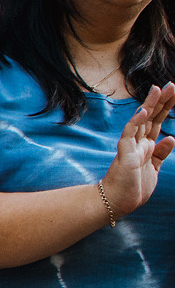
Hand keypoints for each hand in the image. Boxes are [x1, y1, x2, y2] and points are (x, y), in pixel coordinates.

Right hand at [100, 83, 174, 218]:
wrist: (118, 202)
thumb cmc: (133, 188)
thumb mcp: (154, 168)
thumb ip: (161, 153)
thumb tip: (171, 138)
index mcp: (146, 146)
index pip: (158, 122)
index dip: (166, 108)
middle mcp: (139, 142)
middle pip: (152, 117)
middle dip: (162, 101)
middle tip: (172, 85)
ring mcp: (131, 145)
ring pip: (141, 121)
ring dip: (150, 105)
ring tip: (159, 89)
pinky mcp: (124, 152)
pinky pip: (130, 133)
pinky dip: (136, 122)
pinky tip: (143, 111)